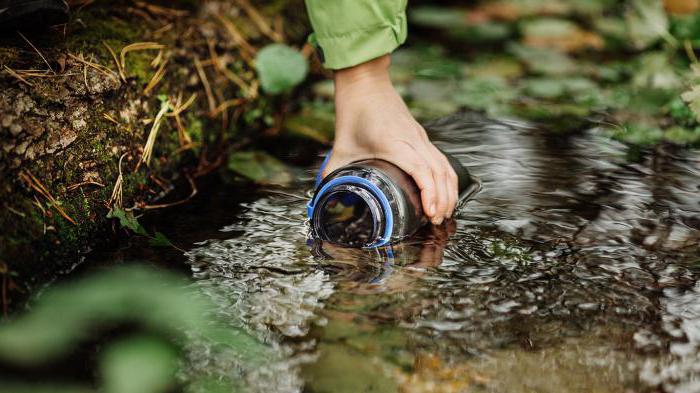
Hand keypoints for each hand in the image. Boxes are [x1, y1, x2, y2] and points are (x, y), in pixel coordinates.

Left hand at [325, 55, 457, 224]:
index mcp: (394, 143)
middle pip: (439, 172)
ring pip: (444, 166)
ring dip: (448, 191)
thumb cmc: (354, 111)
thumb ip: (332, 173)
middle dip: (442, 199)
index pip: (421, 170)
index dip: (429, 193)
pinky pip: (442, 160)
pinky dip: (447, 179)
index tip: (430, 212)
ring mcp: (420, 138)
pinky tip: (445, 193)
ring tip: (443, 213)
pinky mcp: (422, 137)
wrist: (366, 83)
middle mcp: (412, 140)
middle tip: (437, 221)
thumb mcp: (340, 147)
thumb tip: (324, 196)